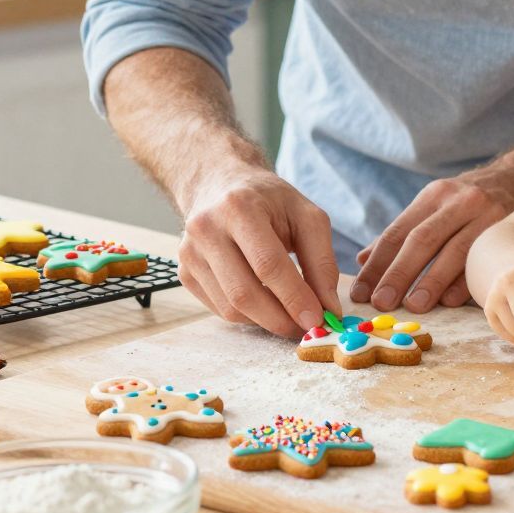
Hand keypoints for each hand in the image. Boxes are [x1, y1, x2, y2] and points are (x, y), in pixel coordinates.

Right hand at [175, 161, 339, 337]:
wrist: (220, 184)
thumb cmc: (269, 200)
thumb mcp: (306, 216)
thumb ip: (322, 261)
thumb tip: (329, 308)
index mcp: (239, 208)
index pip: (268, 264)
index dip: (294, 297)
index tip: (318, 319)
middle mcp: (207, 229)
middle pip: (244, 293)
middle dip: (280, 319)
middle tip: (306, 328)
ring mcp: (190, 254)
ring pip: (230, 308)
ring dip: (265, 321)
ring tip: (289, 315)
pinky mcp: (185, 273)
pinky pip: (219, 309)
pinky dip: (248, 315)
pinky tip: (265, 303)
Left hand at [352, 167, 513, 312]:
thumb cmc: (466, 203)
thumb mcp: (433, 207)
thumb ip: (400, 234)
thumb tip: (362, 260)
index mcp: (432, 196)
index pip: (397, 232)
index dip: (377, 264)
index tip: (361, 292)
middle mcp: (457, 202)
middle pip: (422, 240)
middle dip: (399, 273)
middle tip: (381, 302)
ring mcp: (485, 215)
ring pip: (453, 250)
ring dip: (431, 280)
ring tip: (413, 306)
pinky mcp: (506, 230)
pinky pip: (482, 260)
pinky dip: (465, 282)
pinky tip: (449, 301)